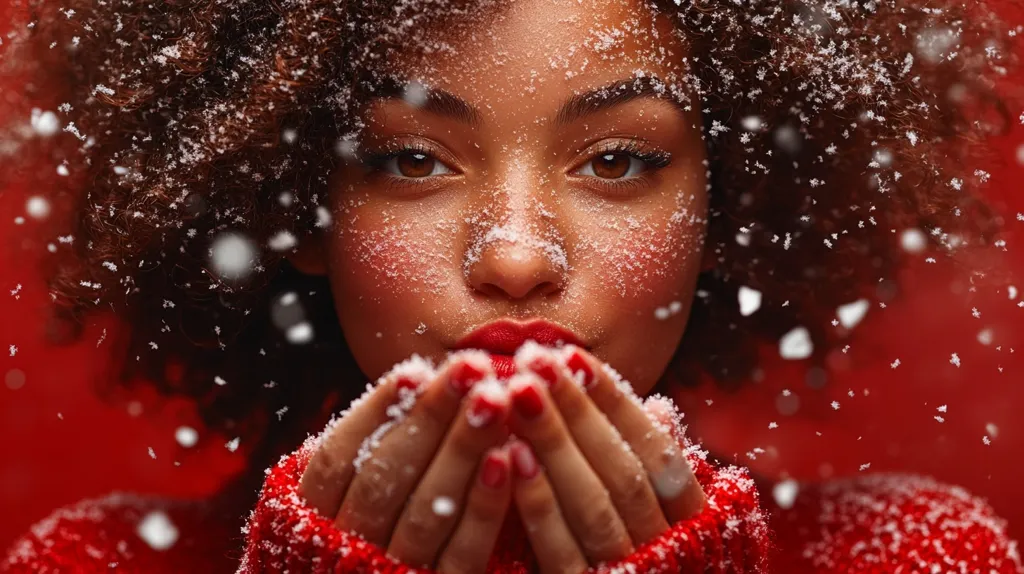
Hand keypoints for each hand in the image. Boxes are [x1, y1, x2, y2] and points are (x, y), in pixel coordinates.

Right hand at [298, 352, 513, 572]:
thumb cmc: (373, 530)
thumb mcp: (351, 487)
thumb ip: (372, 445)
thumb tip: (412, 380)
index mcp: (312, 516)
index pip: (337, 457)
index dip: (374, 411)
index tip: (414, 370)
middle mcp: (347, 547)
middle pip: (384, 476)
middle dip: (430, 417)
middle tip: (470, 367)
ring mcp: (392, 573)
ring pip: (426, 510)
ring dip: (462, 449)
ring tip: (494, 399)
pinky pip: (463, 553)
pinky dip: (485, 506)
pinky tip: (508, 457)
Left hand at [505, 345, 705, 572]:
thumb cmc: (665, 572)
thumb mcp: (682, 525)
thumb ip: (667, 472)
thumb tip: (661, 407)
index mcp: (700, 525)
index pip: (659, 451)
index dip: (615, 402)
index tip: (573, 356)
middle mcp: (673, 551)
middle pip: (623, 471)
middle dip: (576, 412)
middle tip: (534, 360)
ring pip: (595, 505)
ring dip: (555, 444)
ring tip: (516, 392)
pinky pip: (563, 554)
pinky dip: (538, 505)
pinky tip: (509, 457)